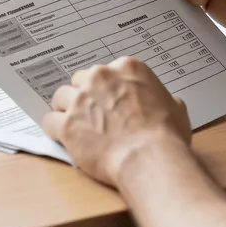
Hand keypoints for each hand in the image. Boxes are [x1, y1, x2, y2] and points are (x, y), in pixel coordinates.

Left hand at [41, 57, 191, 186]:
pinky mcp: (67, 124)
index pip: (106, 71)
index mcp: (127, 68)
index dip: (106, 88)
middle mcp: (100, 77)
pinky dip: (55, 129)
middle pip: (79, 80)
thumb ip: (163, 98)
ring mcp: (81, 99)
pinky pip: (50, 121)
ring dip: (66, 110)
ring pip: (61, 97)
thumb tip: (166, 102)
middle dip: (84, 96)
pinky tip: (63, 137)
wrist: (150, 158)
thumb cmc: (166, 136)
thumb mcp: (176, 108)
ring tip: (75, 125)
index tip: (108, 100)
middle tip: (92, 114)